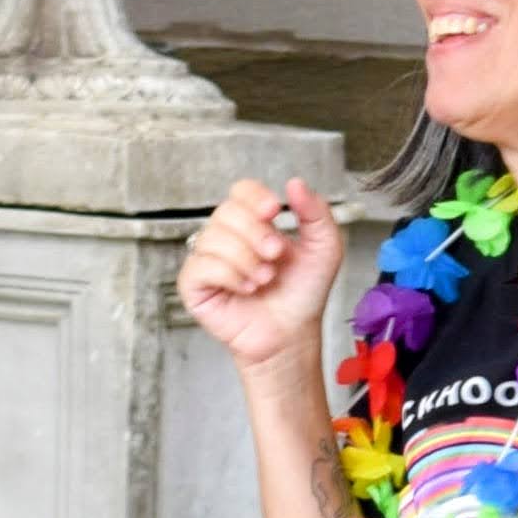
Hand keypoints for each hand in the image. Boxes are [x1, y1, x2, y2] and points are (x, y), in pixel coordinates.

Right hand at [177, 177, 344, 369]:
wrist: (293, 334)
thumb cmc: (303, 293)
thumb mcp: (324, 248)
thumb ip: (316, 213)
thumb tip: (294, 183)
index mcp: (253, 223)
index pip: (241, 191)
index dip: (254, 197)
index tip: (275, 212)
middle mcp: (226, 237)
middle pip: (226, 211)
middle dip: (255, 232)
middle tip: (276, 256)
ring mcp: (207, 260)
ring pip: (213, 238)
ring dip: (245, 258)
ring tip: (264, 279)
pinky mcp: (193, 286)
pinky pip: (201, 265)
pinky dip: (229, 275)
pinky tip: (246, 289)